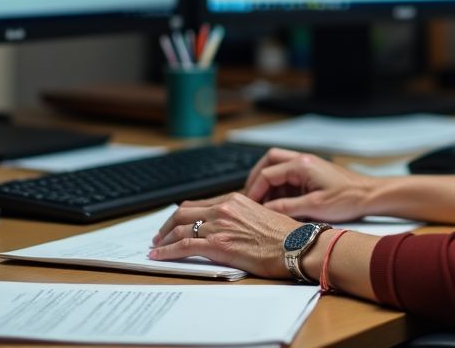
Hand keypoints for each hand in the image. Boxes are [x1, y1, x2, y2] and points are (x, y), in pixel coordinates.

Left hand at [147, 193, 296, 277]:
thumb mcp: (262, 217)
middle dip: (168, 225)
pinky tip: (159, 255)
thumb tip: (232, 228)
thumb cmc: (287, 237)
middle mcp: (224, 209)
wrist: (298, 246)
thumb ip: (242, 217)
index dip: (183, 215)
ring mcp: (219, 226)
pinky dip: (166, 250)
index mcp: (235, 200)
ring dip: (164, 239)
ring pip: (180, 228)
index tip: (176, 224)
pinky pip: (183, 246)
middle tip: (160, 235)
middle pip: (184, 213)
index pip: (200, 204)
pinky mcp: (217, 245)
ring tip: (156, 247)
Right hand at [243, 147, 378, 221]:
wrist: (370, 195)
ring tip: (264, 204)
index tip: (250, 206)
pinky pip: (289, 177)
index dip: (255, 191)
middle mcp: (302, 160)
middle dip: (257, 179)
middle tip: (251, 198)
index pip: (267, 174)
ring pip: (278, 168)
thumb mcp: (314, 207)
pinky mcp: (312, 174)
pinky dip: (280, 188)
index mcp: (301, 165)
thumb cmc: (348, 199)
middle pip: (269, 162)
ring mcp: (307, 166)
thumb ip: (286, 208)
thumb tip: (264, 211)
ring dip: (269, 184)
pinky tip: (280, 204)